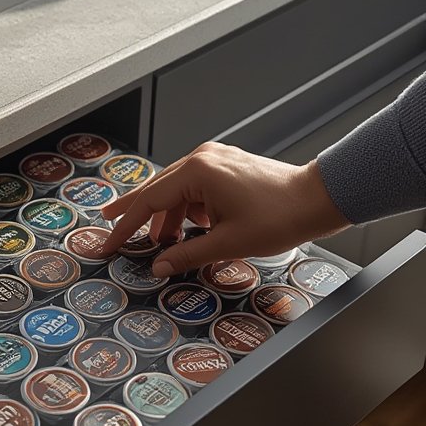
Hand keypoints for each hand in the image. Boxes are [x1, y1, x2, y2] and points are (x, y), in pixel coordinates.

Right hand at [100, 142, 349, 276]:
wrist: (319, 198)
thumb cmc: (280, 217)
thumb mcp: (228, 243)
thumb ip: (187, 255)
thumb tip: (158, 267)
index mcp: (198, 172)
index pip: (148, 202)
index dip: (125, 226)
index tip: (108, 242)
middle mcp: (203, 159)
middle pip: (156, 189)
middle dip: (134, 211)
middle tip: (106, 223)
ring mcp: (216, 160)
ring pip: (177, 190)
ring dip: (167, 216)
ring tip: (163, 244)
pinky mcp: (228, 166)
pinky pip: (196, 188)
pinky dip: (188, 209)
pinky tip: (194, 230)